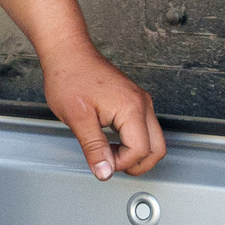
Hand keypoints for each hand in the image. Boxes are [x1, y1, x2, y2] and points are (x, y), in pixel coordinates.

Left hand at [42, 50, 165, 179]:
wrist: (67, 52)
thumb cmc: (69, 77)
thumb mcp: (77, 119)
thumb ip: (94, 148)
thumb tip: (105, 172)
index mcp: (131, 108)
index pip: (140, 151)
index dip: (121, 164)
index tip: (101, 162)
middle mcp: (142, 104)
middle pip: (157, 148)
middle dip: (137, 164)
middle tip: (111, 165)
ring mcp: (140, 101)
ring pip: (154, 140)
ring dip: (136, 154)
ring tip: (109, 153)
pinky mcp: (134, 100)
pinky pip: (145, 129)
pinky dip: (133, 142)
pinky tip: (112, 142)